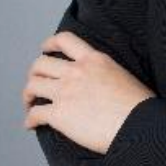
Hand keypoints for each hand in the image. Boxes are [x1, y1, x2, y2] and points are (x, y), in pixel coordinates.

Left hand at [21, 31, 156, 154]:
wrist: (138, 124)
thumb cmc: (137, 104)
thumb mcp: (121, 73)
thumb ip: (103, 72)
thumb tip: (98, 83)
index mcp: (94, 59)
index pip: (64, 40)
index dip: (49, 43)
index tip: (45, 50)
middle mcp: (76, 71)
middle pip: (41, 63)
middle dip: (34, 74)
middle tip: (36, 83)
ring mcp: (66, 91)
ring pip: (33, 85)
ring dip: (28, 95)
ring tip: (30, 104)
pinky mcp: (60, 114)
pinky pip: (35, 114)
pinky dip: (29, 120)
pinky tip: (32, 125)